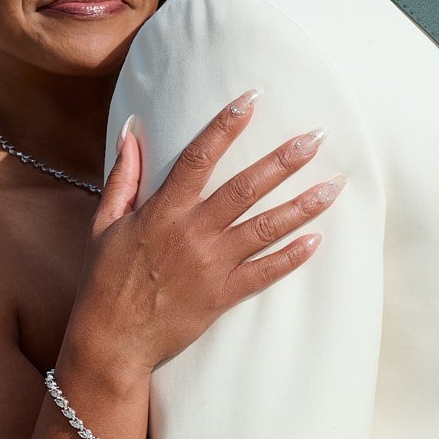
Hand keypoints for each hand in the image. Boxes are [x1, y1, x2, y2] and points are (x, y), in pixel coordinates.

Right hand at [67, 92, 340, 380]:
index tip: (252, 98)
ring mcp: (211, 265)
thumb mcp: (105, 223)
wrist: (112, 340)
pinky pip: (265, 273)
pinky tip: (317, 239)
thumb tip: (132, 132)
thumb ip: (123, 177)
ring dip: (302, 205)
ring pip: (265, 227)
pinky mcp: (222, 296)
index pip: (199, 157)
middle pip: (245, 187)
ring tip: (334, 185)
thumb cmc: (105, 280)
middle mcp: (192, 233)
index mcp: (163, 211)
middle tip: (316, 138)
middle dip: (283, 160)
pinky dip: (292, 257)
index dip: (226, 126)